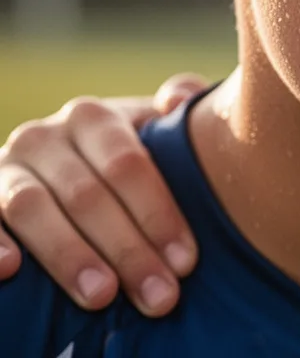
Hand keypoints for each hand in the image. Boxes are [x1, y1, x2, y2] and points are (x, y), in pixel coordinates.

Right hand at [0, 73, 206, 315]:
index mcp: (92, 117)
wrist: (57, 162)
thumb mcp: (149, 128)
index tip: (186, 261)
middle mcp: (43, 137)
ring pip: (32, 208)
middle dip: (127, 249)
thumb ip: (176, 108)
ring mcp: (6, 167)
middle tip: (159, 295)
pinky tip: (12, 270)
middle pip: (87, 195)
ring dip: (68, 255)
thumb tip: (178, 99)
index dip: (158, 214)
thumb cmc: (120, 153)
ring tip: (102, 295)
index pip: (128, 166)